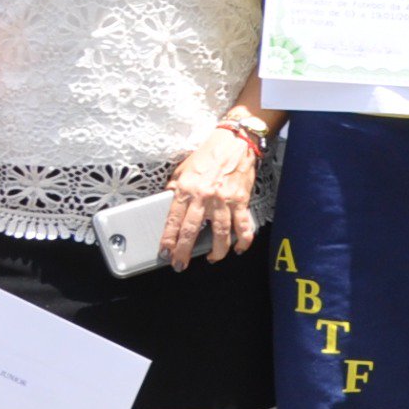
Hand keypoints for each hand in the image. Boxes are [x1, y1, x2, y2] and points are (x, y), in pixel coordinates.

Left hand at [161, 125, 261, 267]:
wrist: (233, 143)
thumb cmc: (207, 155)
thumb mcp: (182, 170)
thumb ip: (175, 189)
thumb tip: (167, 204)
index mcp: (186, 189)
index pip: (173, 220)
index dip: (168, 240)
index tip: (165, 253)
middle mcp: (204, 197)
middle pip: (192, 231)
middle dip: (184, 251)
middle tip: (180, 265)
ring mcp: (224, 200)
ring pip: (220, 233)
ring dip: (216, 251)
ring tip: (212, 259)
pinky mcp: (241, 200)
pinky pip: (243, 225)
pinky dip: (243, 240)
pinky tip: (239, 248)